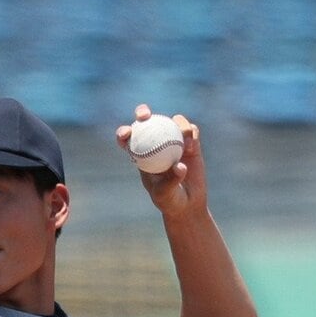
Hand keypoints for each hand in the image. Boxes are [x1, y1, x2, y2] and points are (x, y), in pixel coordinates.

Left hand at [116, 105, 207, 219]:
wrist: (188, 204)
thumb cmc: (170, 201)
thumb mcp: (166, 194)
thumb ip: (171, 181)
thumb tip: (179, 165)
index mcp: (141, 155)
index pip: (129, 140)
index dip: (123, 133)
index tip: (127, 133)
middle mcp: (156, 143)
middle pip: (146, 122)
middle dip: (142, 112)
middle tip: (145, 115)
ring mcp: (173, 140)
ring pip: (172, 122)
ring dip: (177, 125)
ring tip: (184, 144)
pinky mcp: (190, 142)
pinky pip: (191, 130)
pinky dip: (191, 134)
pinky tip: (191, 146)